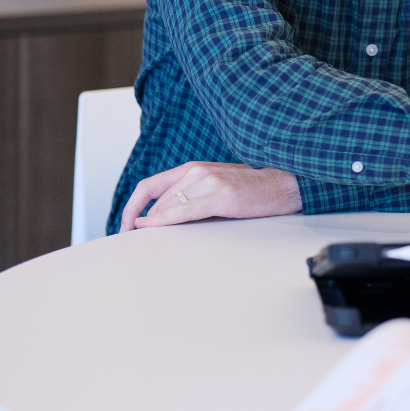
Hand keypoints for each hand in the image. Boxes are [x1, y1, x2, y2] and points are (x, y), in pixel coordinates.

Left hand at [118, 161, 302, 231]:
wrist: (285, 185)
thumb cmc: (251, 189)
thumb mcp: (215, 186)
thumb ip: (189, 195)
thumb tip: (160, 218)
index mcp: (193, 168)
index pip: (149, 186)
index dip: (131, 207)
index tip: (124, 227)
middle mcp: (198, 171)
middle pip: (156, 200)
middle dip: (140, 222)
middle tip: (131, 242)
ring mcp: (209, 181)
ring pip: (167, 205)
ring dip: (152, 225)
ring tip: (144, 242)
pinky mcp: (222, 195)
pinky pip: (184, 210)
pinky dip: (163, 220)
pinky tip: (151, 228)